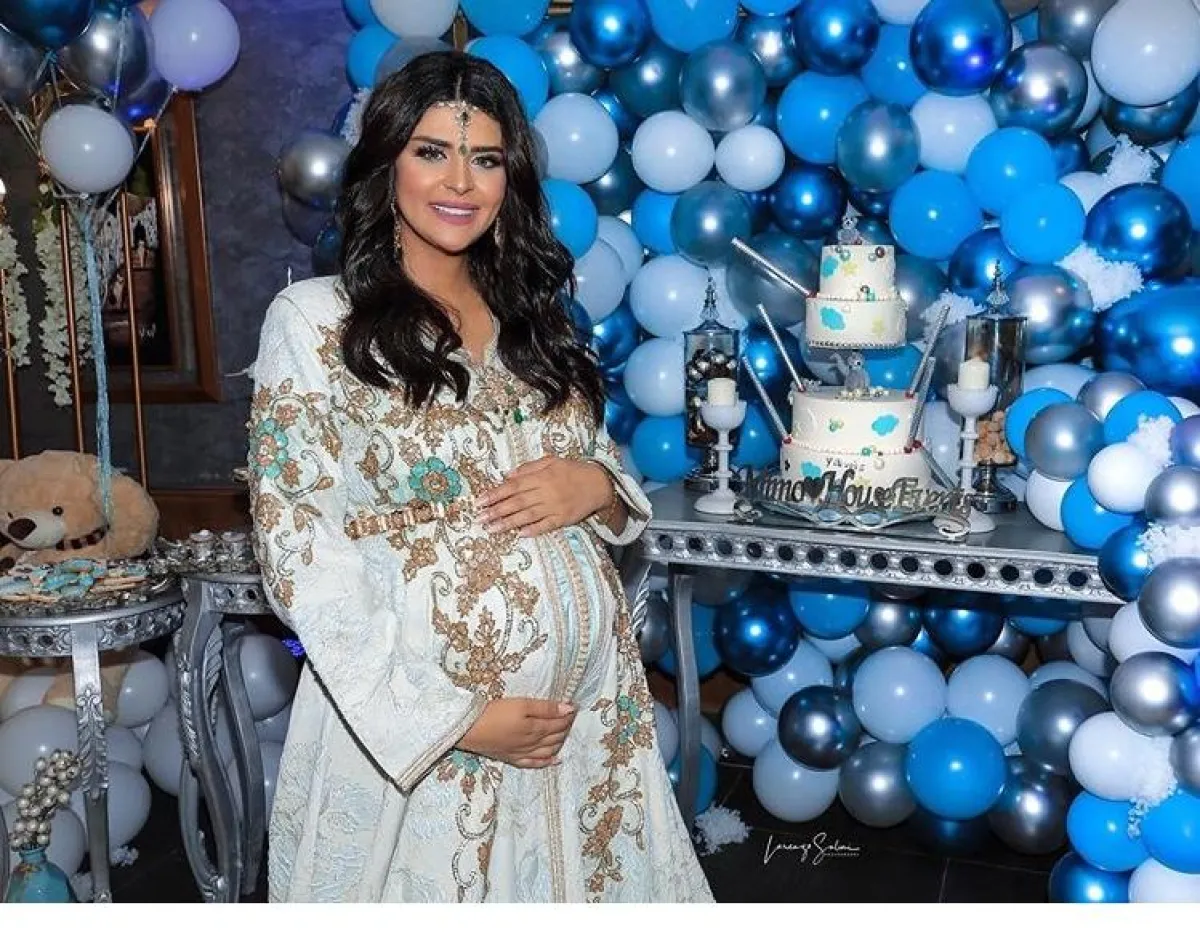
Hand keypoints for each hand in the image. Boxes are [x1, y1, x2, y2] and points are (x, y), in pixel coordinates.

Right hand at [458, 697, 576, 768]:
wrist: (469, 729)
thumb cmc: (495, 713)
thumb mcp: (521, 704)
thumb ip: (546, 708)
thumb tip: (569, 709)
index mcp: (536, 729)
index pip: (559, 723)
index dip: (568, 716)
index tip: (574, 707)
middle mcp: (533, 744)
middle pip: (555, 737)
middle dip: (565, 727)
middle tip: (569, 718)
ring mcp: (523, 753)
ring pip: (548, 751)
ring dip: (559, 742)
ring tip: (564, 734)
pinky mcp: (512, 758)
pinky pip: (534, 763)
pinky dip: (547, 762)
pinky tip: (555, 760)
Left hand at [478, 456, 611, 536]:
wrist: (598, 484)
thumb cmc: (572, 471)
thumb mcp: (551, 461)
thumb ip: (529, 468)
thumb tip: (508, 475)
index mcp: (541, 477)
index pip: (513, 486)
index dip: (495, 494)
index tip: (479, 501)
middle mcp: (546, 492)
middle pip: (517, 502)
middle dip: (496, 510)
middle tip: (479, 518)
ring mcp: (554, 507)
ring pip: (527, 516)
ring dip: (508, 523)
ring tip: (491, 529)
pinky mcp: (563, 519)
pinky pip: (545, 526)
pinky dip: (532, 530)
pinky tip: (519, 534)